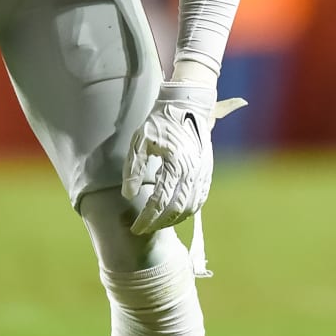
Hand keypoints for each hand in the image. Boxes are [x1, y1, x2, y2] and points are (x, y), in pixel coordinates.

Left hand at [122, 81, 220, 235]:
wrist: (186, 106)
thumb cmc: (160, 122)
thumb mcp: (139, 142)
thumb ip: (134, 169)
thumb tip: (129, 195)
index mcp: (175, 165)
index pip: (159, 202)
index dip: (147, 219)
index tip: (135, 228)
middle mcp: (192, 172)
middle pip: (176, 210)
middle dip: (158, 223)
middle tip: (143, 228)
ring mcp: (202, 173)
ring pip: (190, 207)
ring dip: (173, 219)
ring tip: (157, 222)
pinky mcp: (207, 172)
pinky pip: (200, 199)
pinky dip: (188, 211)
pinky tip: (175, 213)